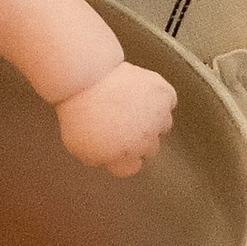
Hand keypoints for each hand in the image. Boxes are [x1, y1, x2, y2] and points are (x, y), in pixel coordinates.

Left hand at [56, 62, 177, 173]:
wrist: (85, 78)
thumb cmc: (77, 109)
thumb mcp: (78, 145)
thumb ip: (97, 158)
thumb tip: (107, 159)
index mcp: (125, 159)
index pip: (132, 167)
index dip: (122, 155)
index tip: (116, 144)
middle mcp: (146, 143)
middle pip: (150, 148)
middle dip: (137, 138)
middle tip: (123, 121)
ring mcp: (158, 118)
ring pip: (163, 125)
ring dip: (152, 119)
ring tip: (133, 106)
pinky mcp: (164, 94)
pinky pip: (169, 100)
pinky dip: (160, 97)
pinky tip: (144, 93)